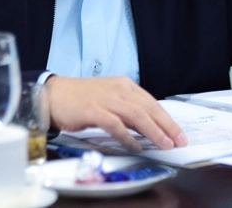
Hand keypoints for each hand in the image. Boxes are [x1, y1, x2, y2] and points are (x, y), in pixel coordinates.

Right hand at [44, 76, 187, 151]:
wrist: (53, 95)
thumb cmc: (81, 99)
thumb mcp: (110, 99)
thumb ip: (128, 110)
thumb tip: (148, 127)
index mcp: (125, 85)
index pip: (152, 103)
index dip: (167, 119)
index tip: (179, 133)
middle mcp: (119, 89)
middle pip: (148, 108)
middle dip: (166, 126)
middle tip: (179, 140)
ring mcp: (106, 99)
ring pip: (136, 115)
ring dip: (153, 131)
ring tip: (164, 144)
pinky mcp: (92, 110)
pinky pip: (115, 123)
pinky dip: (127, 136)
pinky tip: (135, 146)